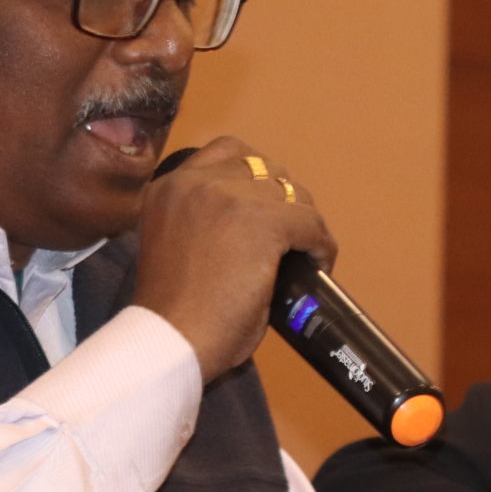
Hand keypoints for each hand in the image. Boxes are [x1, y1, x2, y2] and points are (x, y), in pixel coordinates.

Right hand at [131, 136, 335, 381]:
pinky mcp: (264, 221)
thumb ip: (209, 222)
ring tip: (306, 253)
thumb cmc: (173, 313)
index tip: (267, 207)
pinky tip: (318, 265)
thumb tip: (259, 228)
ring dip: (304, 222)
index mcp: (169, 186)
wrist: (170, 339)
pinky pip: (311, 224)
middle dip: (283, 199)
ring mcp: (230, 197)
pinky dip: (321, 245)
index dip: (256, 177)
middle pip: (266, 168)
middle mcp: (196, 181)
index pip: (228, 152)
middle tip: (290, 236)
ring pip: (293, 194)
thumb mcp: (178, 245)